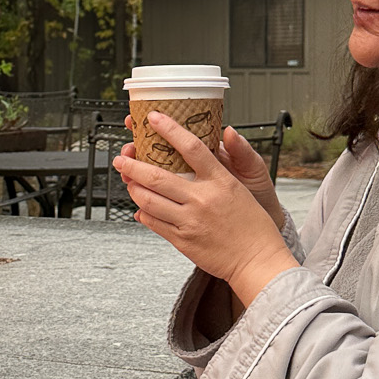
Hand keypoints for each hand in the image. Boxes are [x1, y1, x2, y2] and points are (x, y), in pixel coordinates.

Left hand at [116, 112, 297, 307]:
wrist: (257, 260)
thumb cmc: (253, 227)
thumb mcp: (242, 188)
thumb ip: (223, 165)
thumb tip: (222, 136)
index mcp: (220, 181)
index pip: (192, 147)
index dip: (170, 129)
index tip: (154, 119)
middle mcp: (202, 199)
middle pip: (157, 176)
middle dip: (133, 165)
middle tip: (122, 158)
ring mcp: (190, 220)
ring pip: (149, 200)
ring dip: (133, 189)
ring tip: (129, 182)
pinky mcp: (182, 240)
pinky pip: (154, 223)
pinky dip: (143, 212)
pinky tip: (141, 207)